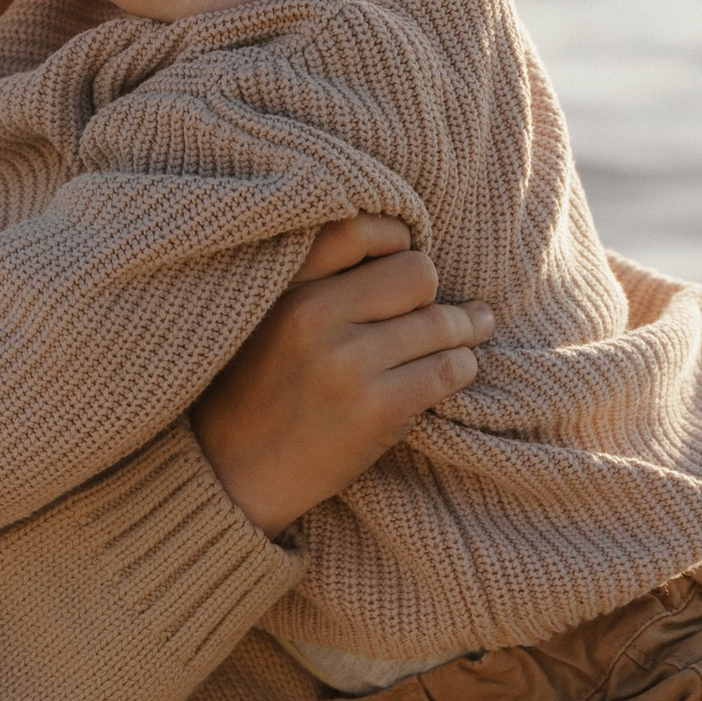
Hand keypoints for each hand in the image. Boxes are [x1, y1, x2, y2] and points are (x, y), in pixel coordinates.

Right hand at [193, 217, 493, 536]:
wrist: (235, 472)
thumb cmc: (260, 388)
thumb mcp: (270, 315)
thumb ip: (322, 277)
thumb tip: (411, 245)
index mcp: (288, 286)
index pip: (360, 229)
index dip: (395, 238)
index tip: (402, 259)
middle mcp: (316, 316)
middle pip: (417, 273)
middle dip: (432, 293)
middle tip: (432, 312)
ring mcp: (349, 363)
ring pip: (442, 323)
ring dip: (462, 332)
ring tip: (466, 335)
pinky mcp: (377, 408)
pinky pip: (449, 370)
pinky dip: (460, 368)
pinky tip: (452, 371)